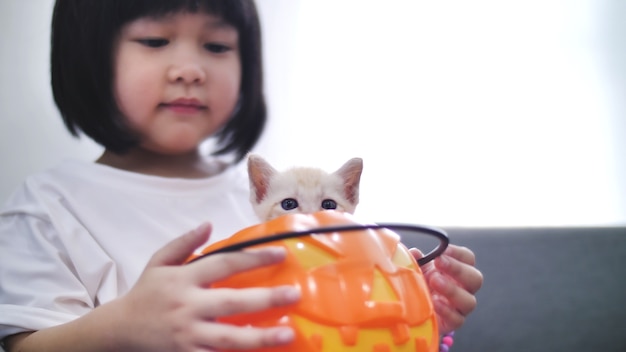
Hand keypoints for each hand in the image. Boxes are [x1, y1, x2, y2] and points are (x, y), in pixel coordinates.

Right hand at [115, 223, 300, 350]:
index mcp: (184, 279)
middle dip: (265, 299)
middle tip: (294, 294)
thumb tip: (209, 224)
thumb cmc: (144, 294)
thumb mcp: (158, 262)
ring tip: (287, 334)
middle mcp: (187, 306)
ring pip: (228, 337)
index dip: (254, 258)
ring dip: (260, 337)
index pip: (225, 263)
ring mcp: (187, 334)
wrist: (118, 331)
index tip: (281, 253)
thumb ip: (184, 243)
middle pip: (232, 301)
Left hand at [410, 244, 482, 333]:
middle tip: (439, 262)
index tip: (444, 250)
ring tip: (435, 281)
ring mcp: (460, 307)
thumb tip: (415, 253)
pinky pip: (457, 319)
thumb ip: (417, 260)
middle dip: (458, 269)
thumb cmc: (421, 285)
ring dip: (452, 290)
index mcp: (458, 272)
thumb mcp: (418, 269)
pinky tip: (434, 302)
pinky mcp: (453, 323)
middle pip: (475, 278)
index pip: (468, 259)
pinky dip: (446, 310)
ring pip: (469, 301)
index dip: (459, 253)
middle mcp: (464, 288)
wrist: (414, 311)